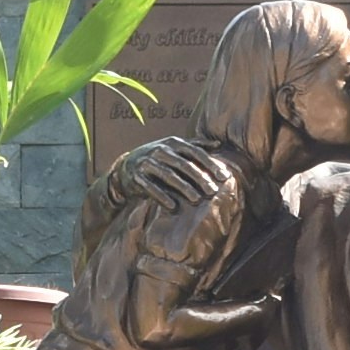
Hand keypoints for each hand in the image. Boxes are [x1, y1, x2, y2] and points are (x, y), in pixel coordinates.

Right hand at [105, 136, 229, 210]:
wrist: (126, 167)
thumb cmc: (158, 159)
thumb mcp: (174, 148)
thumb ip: (195, 146)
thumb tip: (218, 145)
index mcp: (173, 143)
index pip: (195, 152)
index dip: (210, 164)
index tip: (224, 177)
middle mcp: (160, 150)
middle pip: (184, 164)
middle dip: (200, 178)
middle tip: (213, 191)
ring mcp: (147, 163)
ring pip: (168, 175)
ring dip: (184, 188)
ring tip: (197, 199)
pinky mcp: (136, 177)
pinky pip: (150, 188)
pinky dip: (162, 197)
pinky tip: (173, 207)